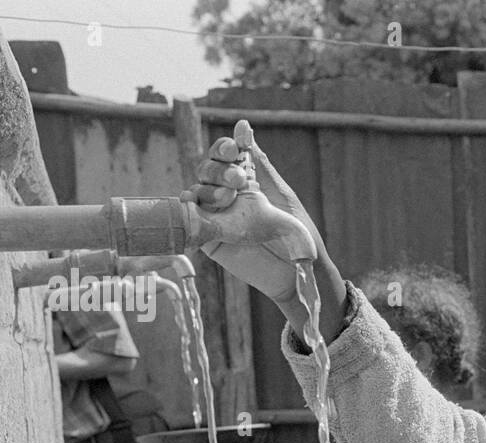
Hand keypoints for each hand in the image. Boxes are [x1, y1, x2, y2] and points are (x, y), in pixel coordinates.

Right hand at [182, 122, 328, 321]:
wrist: (298, 273)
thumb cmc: (297, 235)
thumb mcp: (281, 196)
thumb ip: (260, 165)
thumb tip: (244, 126)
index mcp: (248, 182)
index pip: (227, 156)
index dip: (225, 149)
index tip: (233, 149)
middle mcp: (229, 195)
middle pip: (208, 170)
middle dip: (218, 170)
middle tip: (238, 180)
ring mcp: (217, 215)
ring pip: (197, 190)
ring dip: (208, 189)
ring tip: (227, 199)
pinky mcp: (208, 237)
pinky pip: (189, 218)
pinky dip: (187, 208)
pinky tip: (192, 204)